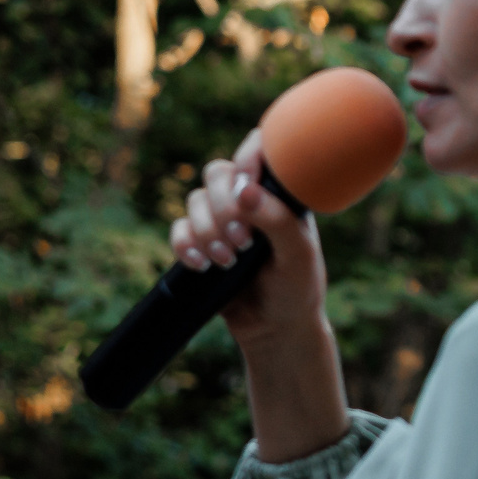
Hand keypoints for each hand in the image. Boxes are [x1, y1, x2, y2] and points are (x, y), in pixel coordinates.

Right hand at [168, 127, 329, 345]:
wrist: (276, 330)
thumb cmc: (297, 288)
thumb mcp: (298, 254)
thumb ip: (276, 220)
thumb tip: (244, 190)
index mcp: (281, 193)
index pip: (261, 149)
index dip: (247, 157)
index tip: (245, 184)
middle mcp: (251, 200)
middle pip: (218, 173)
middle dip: (223, 206)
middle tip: (242, 241)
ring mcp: (223, 219)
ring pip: (196, 200)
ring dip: (206, 230)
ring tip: (228, 261)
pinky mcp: (201, 242)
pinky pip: (179, 228)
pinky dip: (185, 245)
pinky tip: (202, 265)